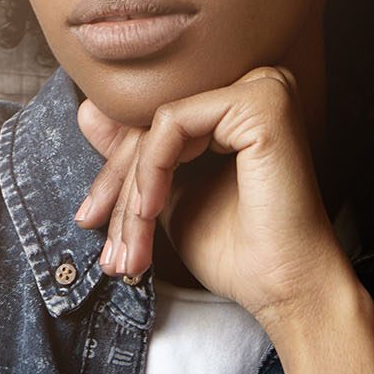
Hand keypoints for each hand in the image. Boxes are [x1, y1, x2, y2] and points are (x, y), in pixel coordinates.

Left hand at [73, 65, 360, 332]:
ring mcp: (262, 87)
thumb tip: (87, 110)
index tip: (91, 220)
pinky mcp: (260, 102)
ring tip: (129, 246)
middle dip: (118, 186)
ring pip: (157, 124)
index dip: (117, 173)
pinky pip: (171, 123)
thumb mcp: (168, 197)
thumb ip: (136, 155)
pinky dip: (151, 172)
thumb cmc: (239, 252)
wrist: (286, 291)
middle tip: (108, 247)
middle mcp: (258, 83)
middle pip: (154, 121)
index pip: (157, 121)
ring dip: (132, 190)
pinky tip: (151, 213)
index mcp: (242, 103)